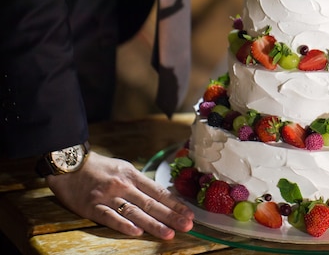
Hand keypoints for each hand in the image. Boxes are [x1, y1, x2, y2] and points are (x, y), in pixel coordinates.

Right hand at [46, 152, 193, 239]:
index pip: (158, 192)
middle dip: (171, 216)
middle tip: (187, 226)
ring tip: (168, 233)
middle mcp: (123, 186)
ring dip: (153, 224)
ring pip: (134, 212)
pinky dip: (123, 225)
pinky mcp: (92, 207)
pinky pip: (110, 217)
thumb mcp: (123, 169)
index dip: (175, 204)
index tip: (189, 214)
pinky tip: (136, 232)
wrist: (69, 164)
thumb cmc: (99, 168)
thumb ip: (140, 183)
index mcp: (132, 175)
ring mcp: (108, 197)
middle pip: (151, 203)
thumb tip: (161, 196)